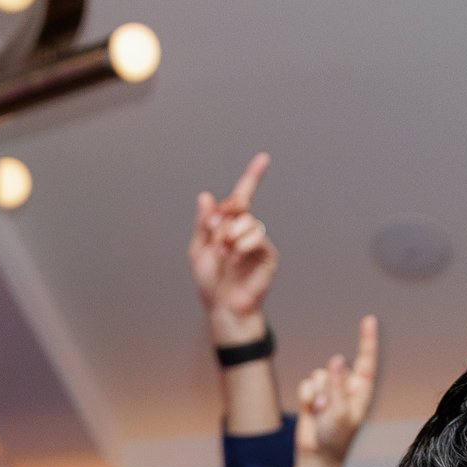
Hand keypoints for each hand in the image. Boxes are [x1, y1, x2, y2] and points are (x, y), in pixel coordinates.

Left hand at [189, 153, 276, 346]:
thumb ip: (203, 224)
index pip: (244, 196)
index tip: (264, 158)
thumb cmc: (210, 283)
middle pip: (241, 206)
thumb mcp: (198, 250)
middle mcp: (247, 230)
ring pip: (248, 222)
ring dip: (231, 235)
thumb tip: (206, 196)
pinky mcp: (269, 256)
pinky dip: (242, 245)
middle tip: (215, 238)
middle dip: (224, 218)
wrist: (223, 308)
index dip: (254, 176)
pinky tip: (235, 259)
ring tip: (223, 253)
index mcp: (230, 226)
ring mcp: (259, 242)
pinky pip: (257, 238)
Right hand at [294, 316, 380, 466]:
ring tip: (320, 413)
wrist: (317, 457)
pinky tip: (311, 412)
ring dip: (316, 393)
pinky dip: (306, 397)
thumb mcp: (340, 413)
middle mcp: (347, 386)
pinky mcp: (313, 394)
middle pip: (335, 368)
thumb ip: (338, 386)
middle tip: (327, 407)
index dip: (367, 340)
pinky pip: (306, 383)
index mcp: (362, 390)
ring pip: (318, 374)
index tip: (369, 319)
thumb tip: (336, 359)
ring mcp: (329, 390)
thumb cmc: (336, 438)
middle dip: (328, 384)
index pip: (366, 360)